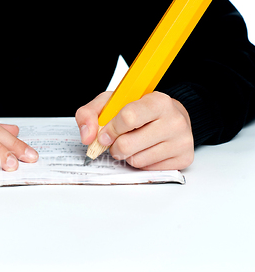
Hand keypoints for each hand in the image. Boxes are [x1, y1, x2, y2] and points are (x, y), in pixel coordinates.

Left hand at [76, 91, 193, 169]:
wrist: (170, 116)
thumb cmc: (139, 109)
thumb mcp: (112, 103)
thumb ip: (90, 113)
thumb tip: (87, 136)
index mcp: (158, 101)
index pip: (127, 117)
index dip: (110, 130)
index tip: (104, 135)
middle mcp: (175, 120)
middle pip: (128, 144)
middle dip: (115, 146)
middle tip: (118, 140)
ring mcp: (181, 141)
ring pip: (136, 160)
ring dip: (127, 155)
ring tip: (135, 142)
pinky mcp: (184, 158)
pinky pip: (147, 169)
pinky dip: (141, 162)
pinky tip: (146, 149)